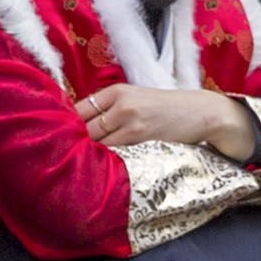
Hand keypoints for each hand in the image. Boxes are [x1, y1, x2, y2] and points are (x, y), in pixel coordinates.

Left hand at [73, 85, 257, 159]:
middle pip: (83, 127)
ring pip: (95, 143)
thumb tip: (78, 128)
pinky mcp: (140, 138)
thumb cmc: (165, 109)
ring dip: (87, 155)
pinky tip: (100, 169)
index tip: (60, 139)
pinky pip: (112, 153)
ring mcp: (130, 121)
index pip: (78, 109)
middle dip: (73, 144)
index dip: (67, 126)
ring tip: (80, 166)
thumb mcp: (136, 99)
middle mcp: (120, 103)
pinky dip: (104, 161)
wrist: (200, 112)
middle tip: (65, 158)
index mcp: (116, 91)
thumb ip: (110, 109)